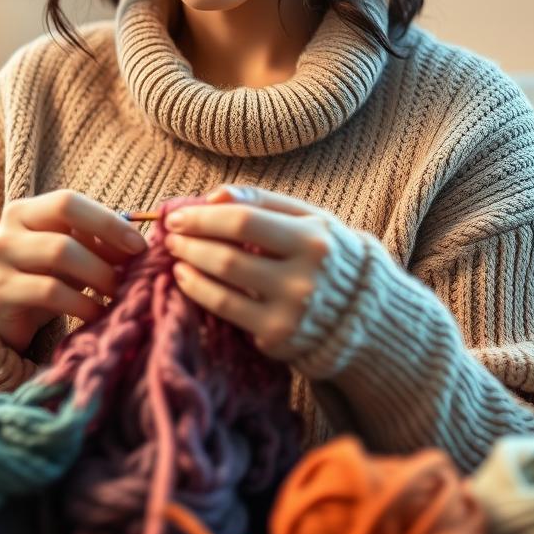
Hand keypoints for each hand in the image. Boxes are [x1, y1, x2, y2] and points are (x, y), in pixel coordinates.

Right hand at [0, 189, 147, 354]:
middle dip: (106, 256)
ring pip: (59, 257)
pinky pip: (50, 293)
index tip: (139, 245)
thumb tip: (137, 246)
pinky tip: (97, 314)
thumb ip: (98, 243)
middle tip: (131, 276)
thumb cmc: (45, 276)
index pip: (68, 203)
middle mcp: (7, 231)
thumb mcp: (72, 253)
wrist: (3, 313)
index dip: (107, 222)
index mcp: (25, 211)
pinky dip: (82, 303)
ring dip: (98, 277)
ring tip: (118, 294)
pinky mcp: (0, 294)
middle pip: (65, 233)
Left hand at [162, 185, 357, 360]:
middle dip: (190, 242)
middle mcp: (304, 278)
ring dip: (189, 265)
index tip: (179, 215)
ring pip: (222, 285)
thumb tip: (211, 196)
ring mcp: (290, 311)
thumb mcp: (307, 217)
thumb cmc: (325, 254)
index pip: (244, 221)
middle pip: (228, 256)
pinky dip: (198, 291)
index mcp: (313, 240)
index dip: (204, 217)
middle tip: (172, 234)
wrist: (362, 312)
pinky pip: (225, 311)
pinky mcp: (277, 337)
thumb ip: (261, 200)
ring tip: (177, 253)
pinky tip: (187, 277)